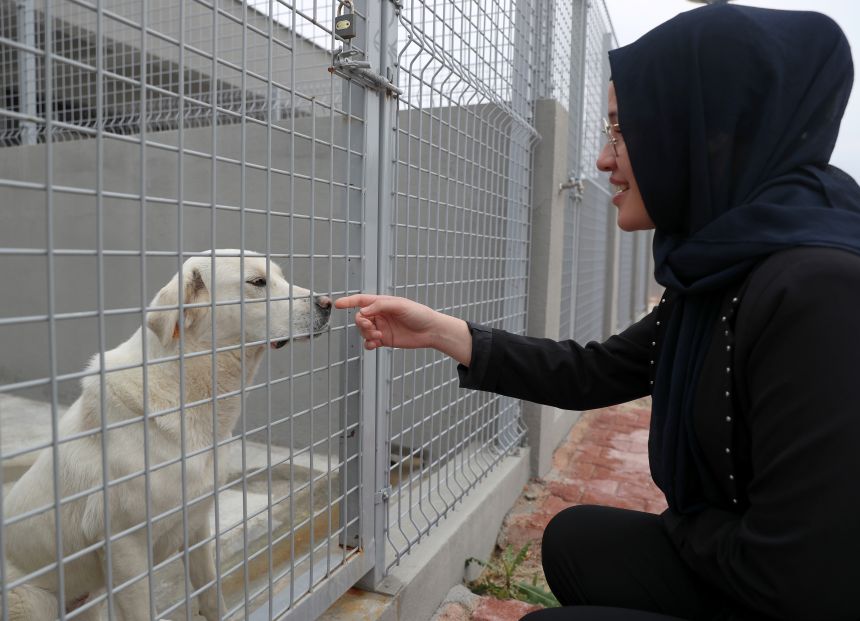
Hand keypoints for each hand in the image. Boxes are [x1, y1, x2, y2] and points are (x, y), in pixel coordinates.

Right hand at [334, 294, 471, 364]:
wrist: (431, 331)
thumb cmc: (418, 313)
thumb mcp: (399, 305)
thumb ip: (380, 306)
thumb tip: (363, 311)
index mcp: (382, 303)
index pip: (361, 301)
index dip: (349, 301)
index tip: (337, 304)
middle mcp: (380, 315)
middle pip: (360, 318)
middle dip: (361, 323)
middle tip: (370, 327)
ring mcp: (382, 327)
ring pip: (363, 331)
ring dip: (366, 334)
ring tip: (378, 336)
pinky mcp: (385, 340)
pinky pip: (370, 342)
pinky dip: (368, 344)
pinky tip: (374, 345)